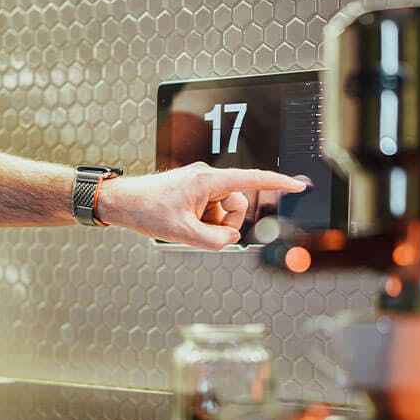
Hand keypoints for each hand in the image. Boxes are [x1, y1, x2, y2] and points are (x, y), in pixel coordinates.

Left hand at [97, 162, 305, 249]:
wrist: (121, 202)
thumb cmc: (146, 210)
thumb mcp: (184, 234)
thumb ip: (216, 240)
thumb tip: (231, 237)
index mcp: (208, 181)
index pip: (251, 180)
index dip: (277, 184)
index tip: (298, 185)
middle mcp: (207, 179)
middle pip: (236, 204)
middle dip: (224, 222)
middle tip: (199, 230)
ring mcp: (200, 185)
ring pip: (223, 211)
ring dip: (210, 224)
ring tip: (186, 226)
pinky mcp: (194, 191)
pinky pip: (210, 210)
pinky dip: (202, 222)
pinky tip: (182, 223)